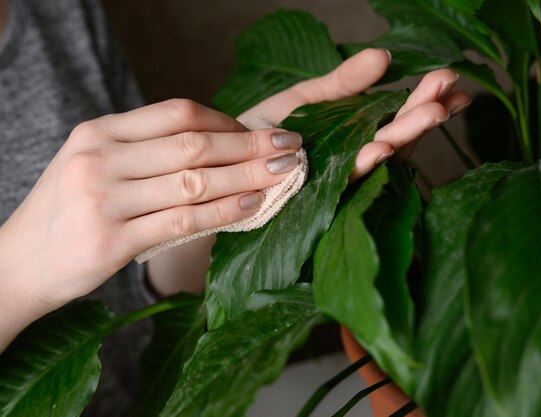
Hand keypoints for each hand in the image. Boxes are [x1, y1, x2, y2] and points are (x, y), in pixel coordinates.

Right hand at [0, 99, 301, 347]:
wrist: (18, 264)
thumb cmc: (69, 213)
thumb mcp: (97, 167)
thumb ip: (147, 152)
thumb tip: (219, 144)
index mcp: (99, 132)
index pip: (177, 112)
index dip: (227, 121)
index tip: (260, 132)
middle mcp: (100, 158)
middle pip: (193, 143)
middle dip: (251, 145)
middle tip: (292, 146)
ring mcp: (103, 199)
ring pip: (195, 181)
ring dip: (248, 176)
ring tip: (284, 173)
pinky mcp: (110, 241)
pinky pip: (183, 221)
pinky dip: (224, 211)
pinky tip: (253, 204)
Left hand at [239, 48, 471, 180]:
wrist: (226, 159)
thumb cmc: (267, 131)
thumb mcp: (308, 98)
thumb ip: (344, 82)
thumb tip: (385, 56)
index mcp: (356, 131)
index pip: (399, 114)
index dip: (426, 99)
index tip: (451, 79)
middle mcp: (355, 156)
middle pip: (399, 135)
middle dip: (425, 114)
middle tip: (451, 93)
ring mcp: (341, 176)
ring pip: (381, 156)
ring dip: (407, 135)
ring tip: (434, 113)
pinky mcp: (321, 194)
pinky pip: (346, 178)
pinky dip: (366, 163)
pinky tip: (383, 146)